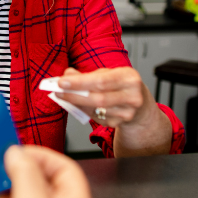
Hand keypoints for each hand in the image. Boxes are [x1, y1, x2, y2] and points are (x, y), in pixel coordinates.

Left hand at [54, 67, 171, 155]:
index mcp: (130, 78)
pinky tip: (78, 104)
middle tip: (57, 91)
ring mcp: (128, 113)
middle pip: (98, 98)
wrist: (140, 104)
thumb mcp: (109, 74)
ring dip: (76, 103)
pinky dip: (84, 110)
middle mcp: (133, 96)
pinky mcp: (120, 123)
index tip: (62, 82)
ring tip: (64, 96)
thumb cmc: (121, 85)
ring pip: (96, 110)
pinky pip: (96, 118)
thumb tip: (67, 74)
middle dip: (74, 95)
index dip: (80, 82)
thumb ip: (87, 74)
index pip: (101, 81)